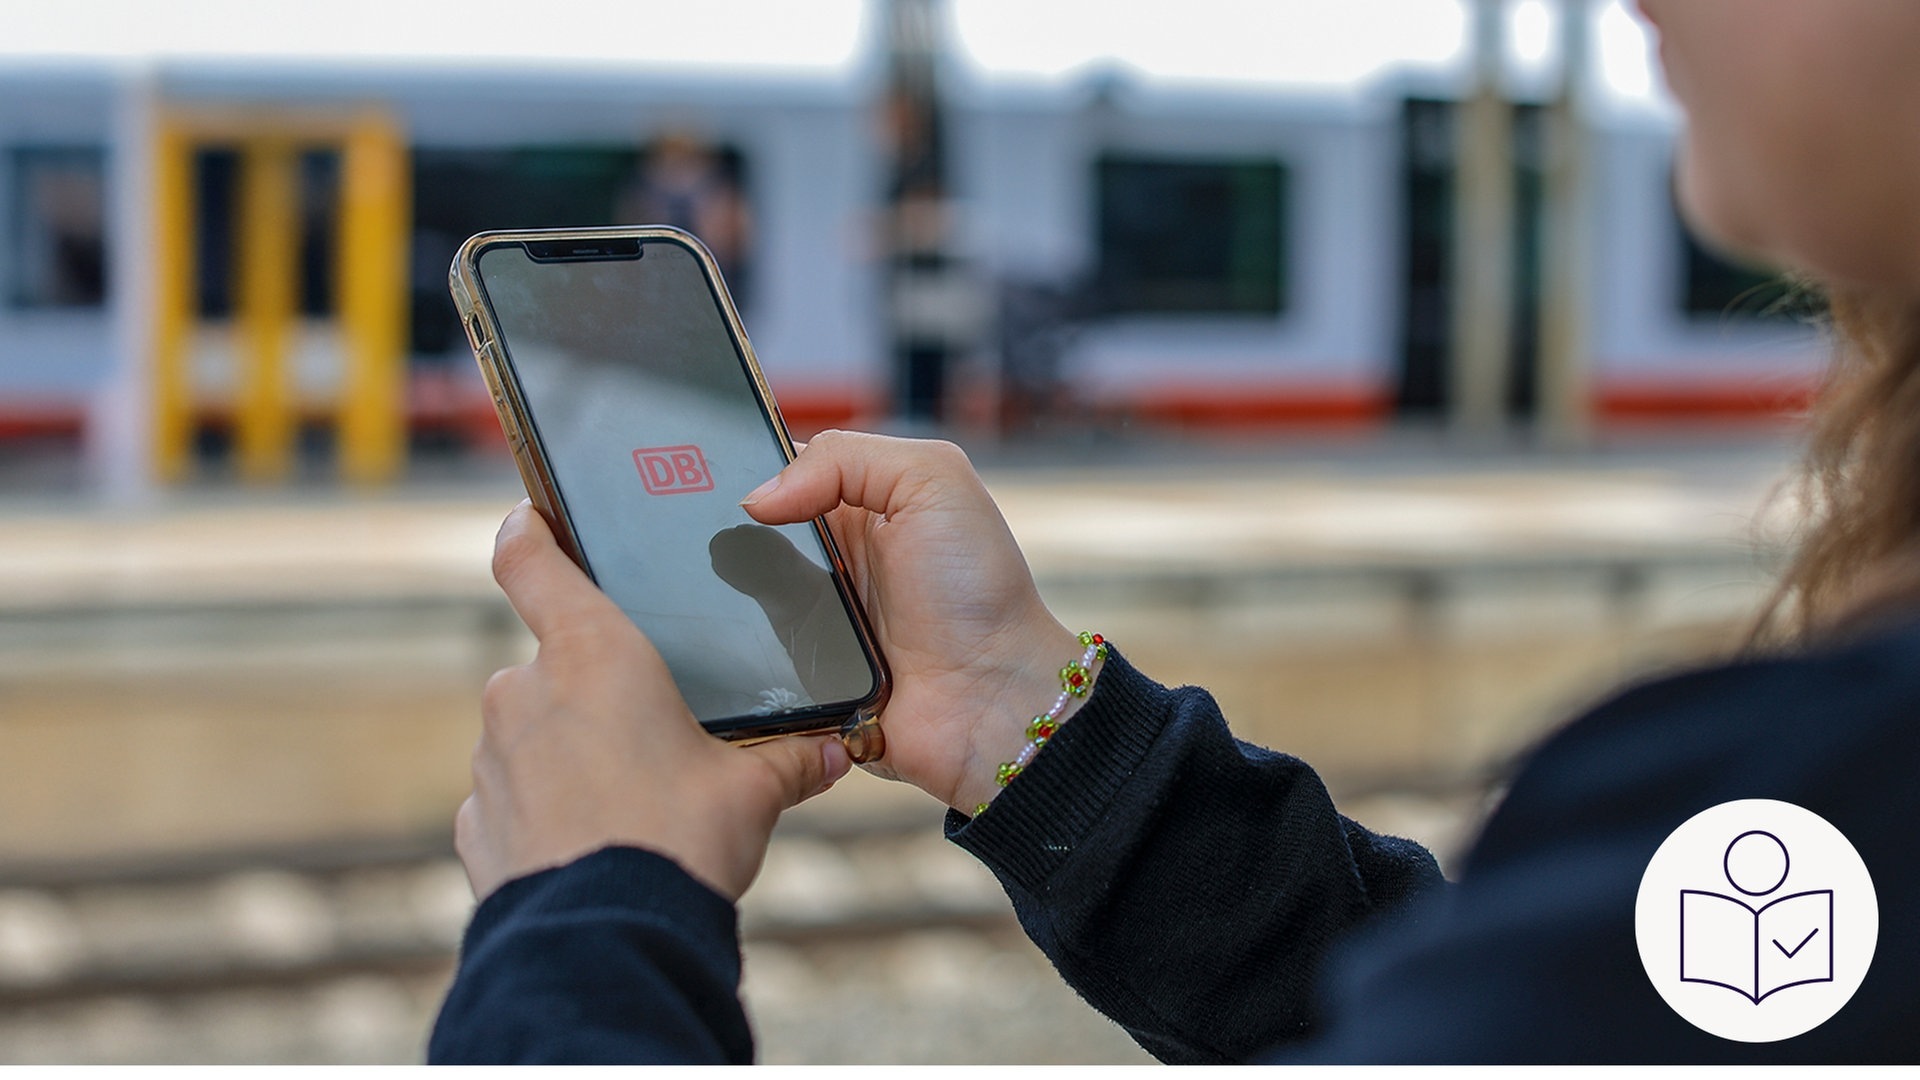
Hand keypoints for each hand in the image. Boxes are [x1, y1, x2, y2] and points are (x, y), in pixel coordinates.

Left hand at [456, 501, 852, 901]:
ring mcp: (490, 759)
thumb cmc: (680, 842)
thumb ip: (790, 761)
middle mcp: (525, 692)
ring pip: (532, 732)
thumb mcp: (751, 792)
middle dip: (595, 689)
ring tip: (630, 799)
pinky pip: (513, 796)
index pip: (530, 559)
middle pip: (552, 661)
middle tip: (651, 726)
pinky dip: (545, 809)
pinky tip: (592, 842)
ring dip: (570, 751)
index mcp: (593, 654)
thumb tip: (836, 752)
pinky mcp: (475, 822)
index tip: (532, 519)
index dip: (528, 530)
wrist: (609, 943)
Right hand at [741, 431, 1087, 814]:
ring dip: (721, 590)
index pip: (776, 471)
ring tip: (709, 585)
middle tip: (696, 526)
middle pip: (741, 533)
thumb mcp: (933, 480)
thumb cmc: (979, 590)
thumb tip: (758, 496)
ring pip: (730, 595)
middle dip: (716, 528)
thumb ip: (845, 459)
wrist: (992, 698)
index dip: (742, 465)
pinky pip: (742, 658)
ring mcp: (807, 620)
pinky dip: (734, 648)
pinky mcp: (795, 676)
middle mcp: (826, 560)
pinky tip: (728, 638)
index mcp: (856, 506)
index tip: (705, 468)